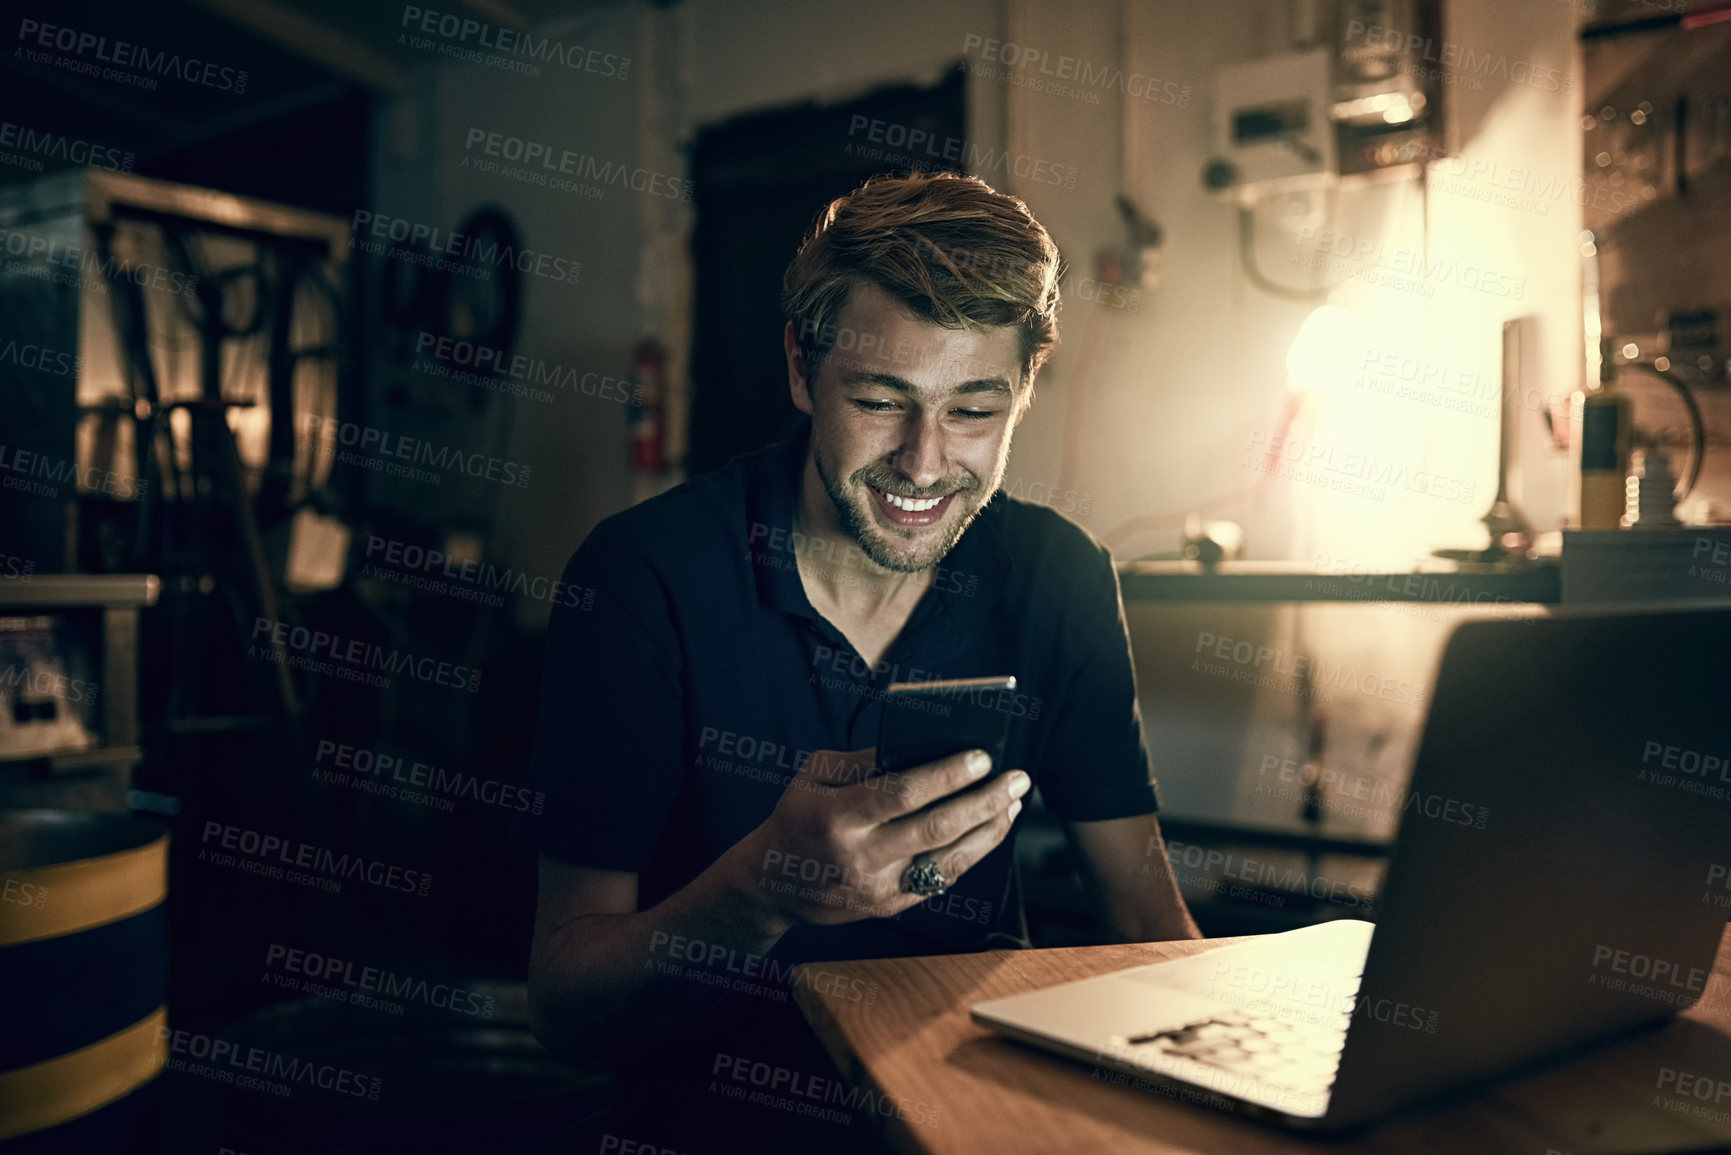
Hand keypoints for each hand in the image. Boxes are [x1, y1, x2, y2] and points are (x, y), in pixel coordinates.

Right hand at [727, 745, 1030, 926]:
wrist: (772, 882)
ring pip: (947, 860)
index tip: (982, 756)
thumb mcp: (814, 775)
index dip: (945, 776)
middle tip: (1016, 778)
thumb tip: (921, 746)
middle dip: (983, 801)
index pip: (901, 794)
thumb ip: (863, 760)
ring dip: (989, 830)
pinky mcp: (889, 907)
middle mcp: (858, 857)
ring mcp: (877, 888)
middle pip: (934, 828)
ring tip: (1014, 802)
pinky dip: (972, 853)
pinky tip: (991, 829)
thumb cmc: (798, 815)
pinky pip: (941, 879)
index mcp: (835, 817)